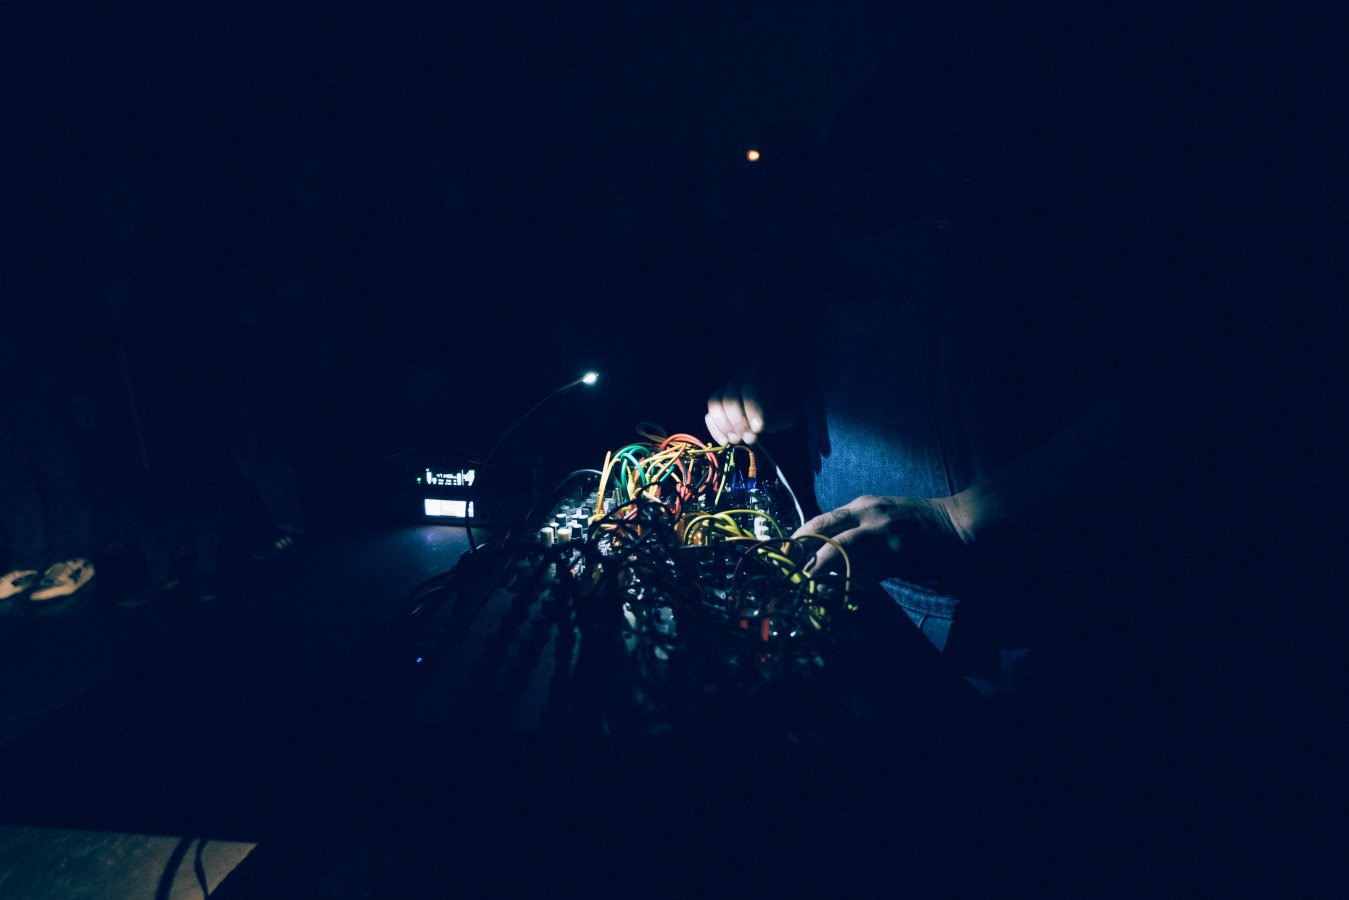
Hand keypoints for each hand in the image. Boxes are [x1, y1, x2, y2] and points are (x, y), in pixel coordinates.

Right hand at [705, 369, 801, 445]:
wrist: (788, 398)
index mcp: (764, 372)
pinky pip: (710, 413)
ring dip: (724, 425)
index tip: (759, 428)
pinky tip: (725, 442)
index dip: (752, 409)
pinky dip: (715, 429)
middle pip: (730, 397)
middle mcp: (743, 375)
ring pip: (716, 403)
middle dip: (738, 421)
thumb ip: (778, 416)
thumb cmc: (793, 402)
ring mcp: (730, 386)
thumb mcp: (794, 409)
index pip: (751, 388)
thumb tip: (756, 428)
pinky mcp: (722, 400)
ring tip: (737, 439)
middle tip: (750, 438)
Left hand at [794, 494, 975, 588]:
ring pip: (842, 554)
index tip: (786, 554)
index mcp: (862, 505)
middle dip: (805, 556)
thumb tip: (823, 550)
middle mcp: (869, 516)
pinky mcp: (897, 555)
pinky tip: (841, 596)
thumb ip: (854, 526)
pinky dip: (852, 585)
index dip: (800, 538)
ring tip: (809, 587)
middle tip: (791, 575)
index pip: (821, 521)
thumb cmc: (914, 518)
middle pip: (826, 535)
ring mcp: (883, 535)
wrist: (952, 522)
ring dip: (823, 572)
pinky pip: (867, 573)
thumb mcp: (880, 512)